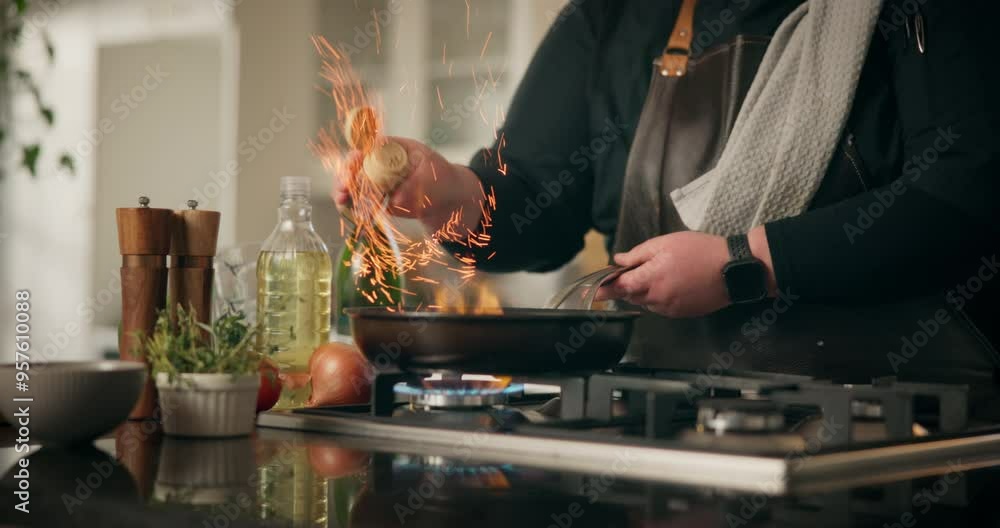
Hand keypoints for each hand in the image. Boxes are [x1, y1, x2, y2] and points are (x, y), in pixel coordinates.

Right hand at [332, 136, 483, 233]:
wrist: (457, 205)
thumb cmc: (448, 183)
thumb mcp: (434, 180)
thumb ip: (414, 188)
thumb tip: (394, 201)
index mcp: (398, 149)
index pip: (371, 147)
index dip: (359, 155)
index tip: (352, 165)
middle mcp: (387, 164)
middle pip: (359, 167)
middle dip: (348, 177)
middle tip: (342, 190)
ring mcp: (384, 183)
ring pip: (359, 186)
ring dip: (348, 194)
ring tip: (341, 201)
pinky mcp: (384, 202)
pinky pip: (366, 204)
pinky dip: (358, 209)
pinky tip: (354, 216)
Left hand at [596, 232, 732, 317]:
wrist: (733, 269)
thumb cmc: (700, 251)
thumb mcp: (666, 243)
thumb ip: (638, 254)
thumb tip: (618, 261)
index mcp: (651, 279)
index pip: (619, 287)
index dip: (603, 289)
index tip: (591, 291)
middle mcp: (657, 298)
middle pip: (631, 295)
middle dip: (627, 285)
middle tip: (634, 270)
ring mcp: (669, 309)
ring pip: (645, 302)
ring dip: (643, 291)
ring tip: (662, 272)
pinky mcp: (680, 313)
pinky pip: (660, 307)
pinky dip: (658, 297)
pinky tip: (672, 283)